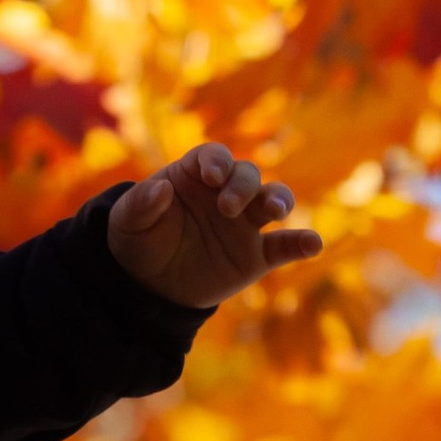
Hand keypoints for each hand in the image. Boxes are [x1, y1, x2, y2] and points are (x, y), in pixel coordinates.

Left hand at [107, 145, 322, 309]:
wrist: (149, 283)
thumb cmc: (139, 240)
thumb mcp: (128, 222)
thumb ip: (141, 204)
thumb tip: (161, 189)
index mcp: (195, 176)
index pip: (214, 157)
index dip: (217, 162)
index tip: (212, 176)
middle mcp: (226, 193)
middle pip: (247, 175)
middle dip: (243, 186)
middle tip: (227, 208)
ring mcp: (245, 223)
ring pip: (274, 199)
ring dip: (279, 200)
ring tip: (276, 211)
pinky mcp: (256, 255)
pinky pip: (284, 246)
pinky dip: (302, 242)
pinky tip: (312, 243)